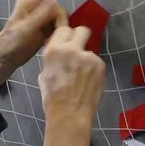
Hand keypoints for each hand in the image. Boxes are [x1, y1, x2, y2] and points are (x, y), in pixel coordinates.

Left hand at [0, 0, 87, 85]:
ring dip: (60, 29)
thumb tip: (55, 0)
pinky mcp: (42, 30)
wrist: (2, 61)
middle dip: (62, 20)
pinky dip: (58, 35)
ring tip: (51, 42)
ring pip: (59, 19)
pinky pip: (57, 28)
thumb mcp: (25, 30)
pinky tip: (50, 44)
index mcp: (30, 2)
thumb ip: (40, 15)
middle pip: (59, 7)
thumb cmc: (9, 44)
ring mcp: (40, 19)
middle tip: (58, 35)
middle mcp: (36, 8)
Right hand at [38, 16, 105, 145]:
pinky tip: (88, 82)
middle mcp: (71, 49)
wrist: (69, 116)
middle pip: (81, 30)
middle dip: (80, 38)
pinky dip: (93, 69)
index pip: (63, 29)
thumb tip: (59, 53)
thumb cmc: (53, 99)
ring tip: (82, 76)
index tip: (67, 44)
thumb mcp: (44, 75)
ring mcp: (88, 56)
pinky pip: (96, 61)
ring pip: (89, 49)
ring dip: (86, 58)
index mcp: (53, 51)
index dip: (65, 37)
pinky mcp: (100, 65)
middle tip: (79, 50)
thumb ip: (53, 60)